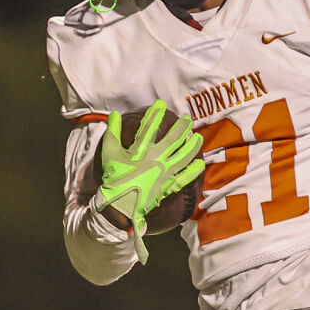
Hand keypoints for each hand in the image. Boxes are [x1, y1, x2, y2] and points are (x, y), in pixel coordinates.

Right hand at [95, 101, 204, 263]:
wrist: (120, 205)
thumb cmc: (113, 179)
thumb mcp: (109, 154)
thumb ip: (113, 133)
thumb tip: (114, 114)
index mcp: (141, 151)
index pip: (149, 128)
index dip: (155, 114)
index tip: (161, 104)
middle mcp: (156, 160)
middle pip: (173, 140)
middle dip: (181, 127)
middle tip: (187, 119)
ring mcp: (165, 173)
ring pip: (183, 156)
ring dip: (192, 146)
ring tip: (199, 137)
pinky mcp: (168, 186)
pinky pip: (185, 178)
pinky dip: (193, 171)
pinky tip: (201, 164)